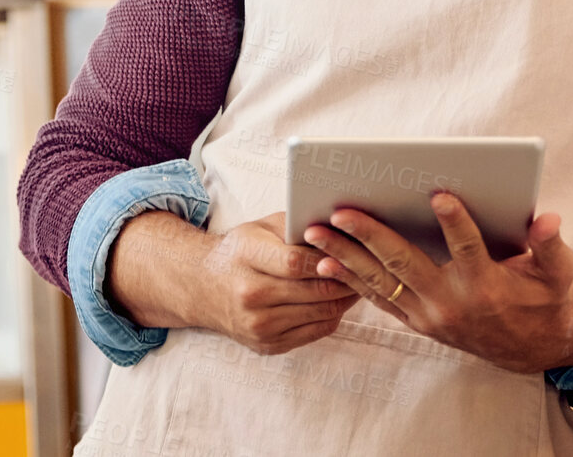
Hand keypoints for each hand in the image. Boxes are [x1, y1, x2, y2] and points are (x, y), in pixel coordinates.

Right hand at [193, 212, 361, 355]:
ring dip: (345, 298)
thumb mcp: (260, 228)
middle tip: (368, 267)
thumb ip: (295, 226)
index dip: (327, 259)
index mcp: (246, 258)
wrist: (204, 287)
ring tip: (360, 281)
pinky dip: (333, 315)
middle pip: (312, 291)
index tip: (350, 251)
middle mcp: (249, 296)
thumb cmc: (240, 251)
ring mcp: (257, 326)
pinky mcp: (267, 345)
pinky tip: (340, 299)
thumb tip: (337, 228)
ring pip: (320, 313)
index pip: (296, 263)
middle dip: (345, 279)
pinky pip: (315, 331)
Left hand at [301, 193, 572, 373]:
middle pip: (405, 264)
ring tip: (315, 233)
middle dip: (370, 236)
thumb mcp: (557, 273)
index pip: (469, 249)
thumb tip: (548, 217)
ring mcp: (430, 315)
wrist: (528, 347)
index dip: (456, 223)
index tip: (440, 193)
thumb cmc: (543, 298)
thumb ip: (551, 245)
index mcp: (487, 285)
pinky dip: (351, 281)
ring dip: (345, 257)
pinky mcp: (417, 322)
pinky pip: (378, 300)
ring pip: (381, 282)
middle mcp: (452, 302)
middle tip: (341, 211)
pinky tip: (325, 263)